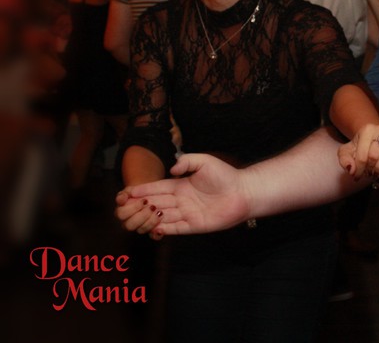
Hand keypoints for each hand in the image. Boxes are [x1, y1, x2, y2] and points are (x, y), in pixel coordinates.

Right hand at [118, 154, 249, 236]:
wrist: (244, 192)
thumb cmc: (226, 175)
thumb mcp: (204, 161)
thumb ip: (187, 161)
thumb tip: (172, 168)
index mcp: (181, 185)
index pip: (156, 189)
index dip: (141, 191)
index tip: (125, 193)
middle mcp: (181, 200)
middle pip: (155, 203)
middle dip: (138, 205)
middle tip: (123, 207)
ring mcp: (187, 213)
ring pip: (161, 217)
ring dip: (147, 217)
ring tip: (134, 216)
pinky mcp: (194, 225)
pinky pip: (174, 229)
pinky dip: (162, 229)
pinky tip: (151, 227)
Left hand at [338, 123, 378, 179]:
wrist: (373, 139)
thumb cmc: (359, 146)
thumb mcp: (347, 152)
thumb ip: (344, 160)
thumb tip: (351, 170)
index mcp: (367, 129)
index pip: (362, 155)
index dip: (359, 169)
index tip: (356, 176)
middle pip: (375, 156)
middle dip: (369, 169)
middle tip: (366, 174)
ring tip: (374, 173)